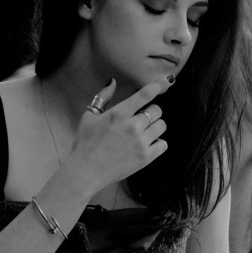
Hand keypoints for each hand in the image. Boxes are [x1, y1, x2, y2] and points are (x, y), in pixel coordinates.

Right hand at [64, 76, 171, 193]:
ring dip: (155, 126)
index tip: (166, 82)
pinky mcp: (145, 158)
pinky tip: (148, 144)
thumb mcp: (89, 117)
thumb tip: (113, 81)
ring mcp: (140, 142)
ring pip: (161, 126)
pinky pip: (163, 144)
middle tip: (142, 119)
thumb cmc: (85, 143)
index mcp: (119, 113)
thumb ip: (103, 98)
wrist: (86, 171)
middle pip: (157, 111)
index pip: (145, 95)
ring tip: (145, 132)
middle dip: (151, 112)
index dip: (158, 86)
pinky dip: (158, 143)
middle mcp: (132, 126)